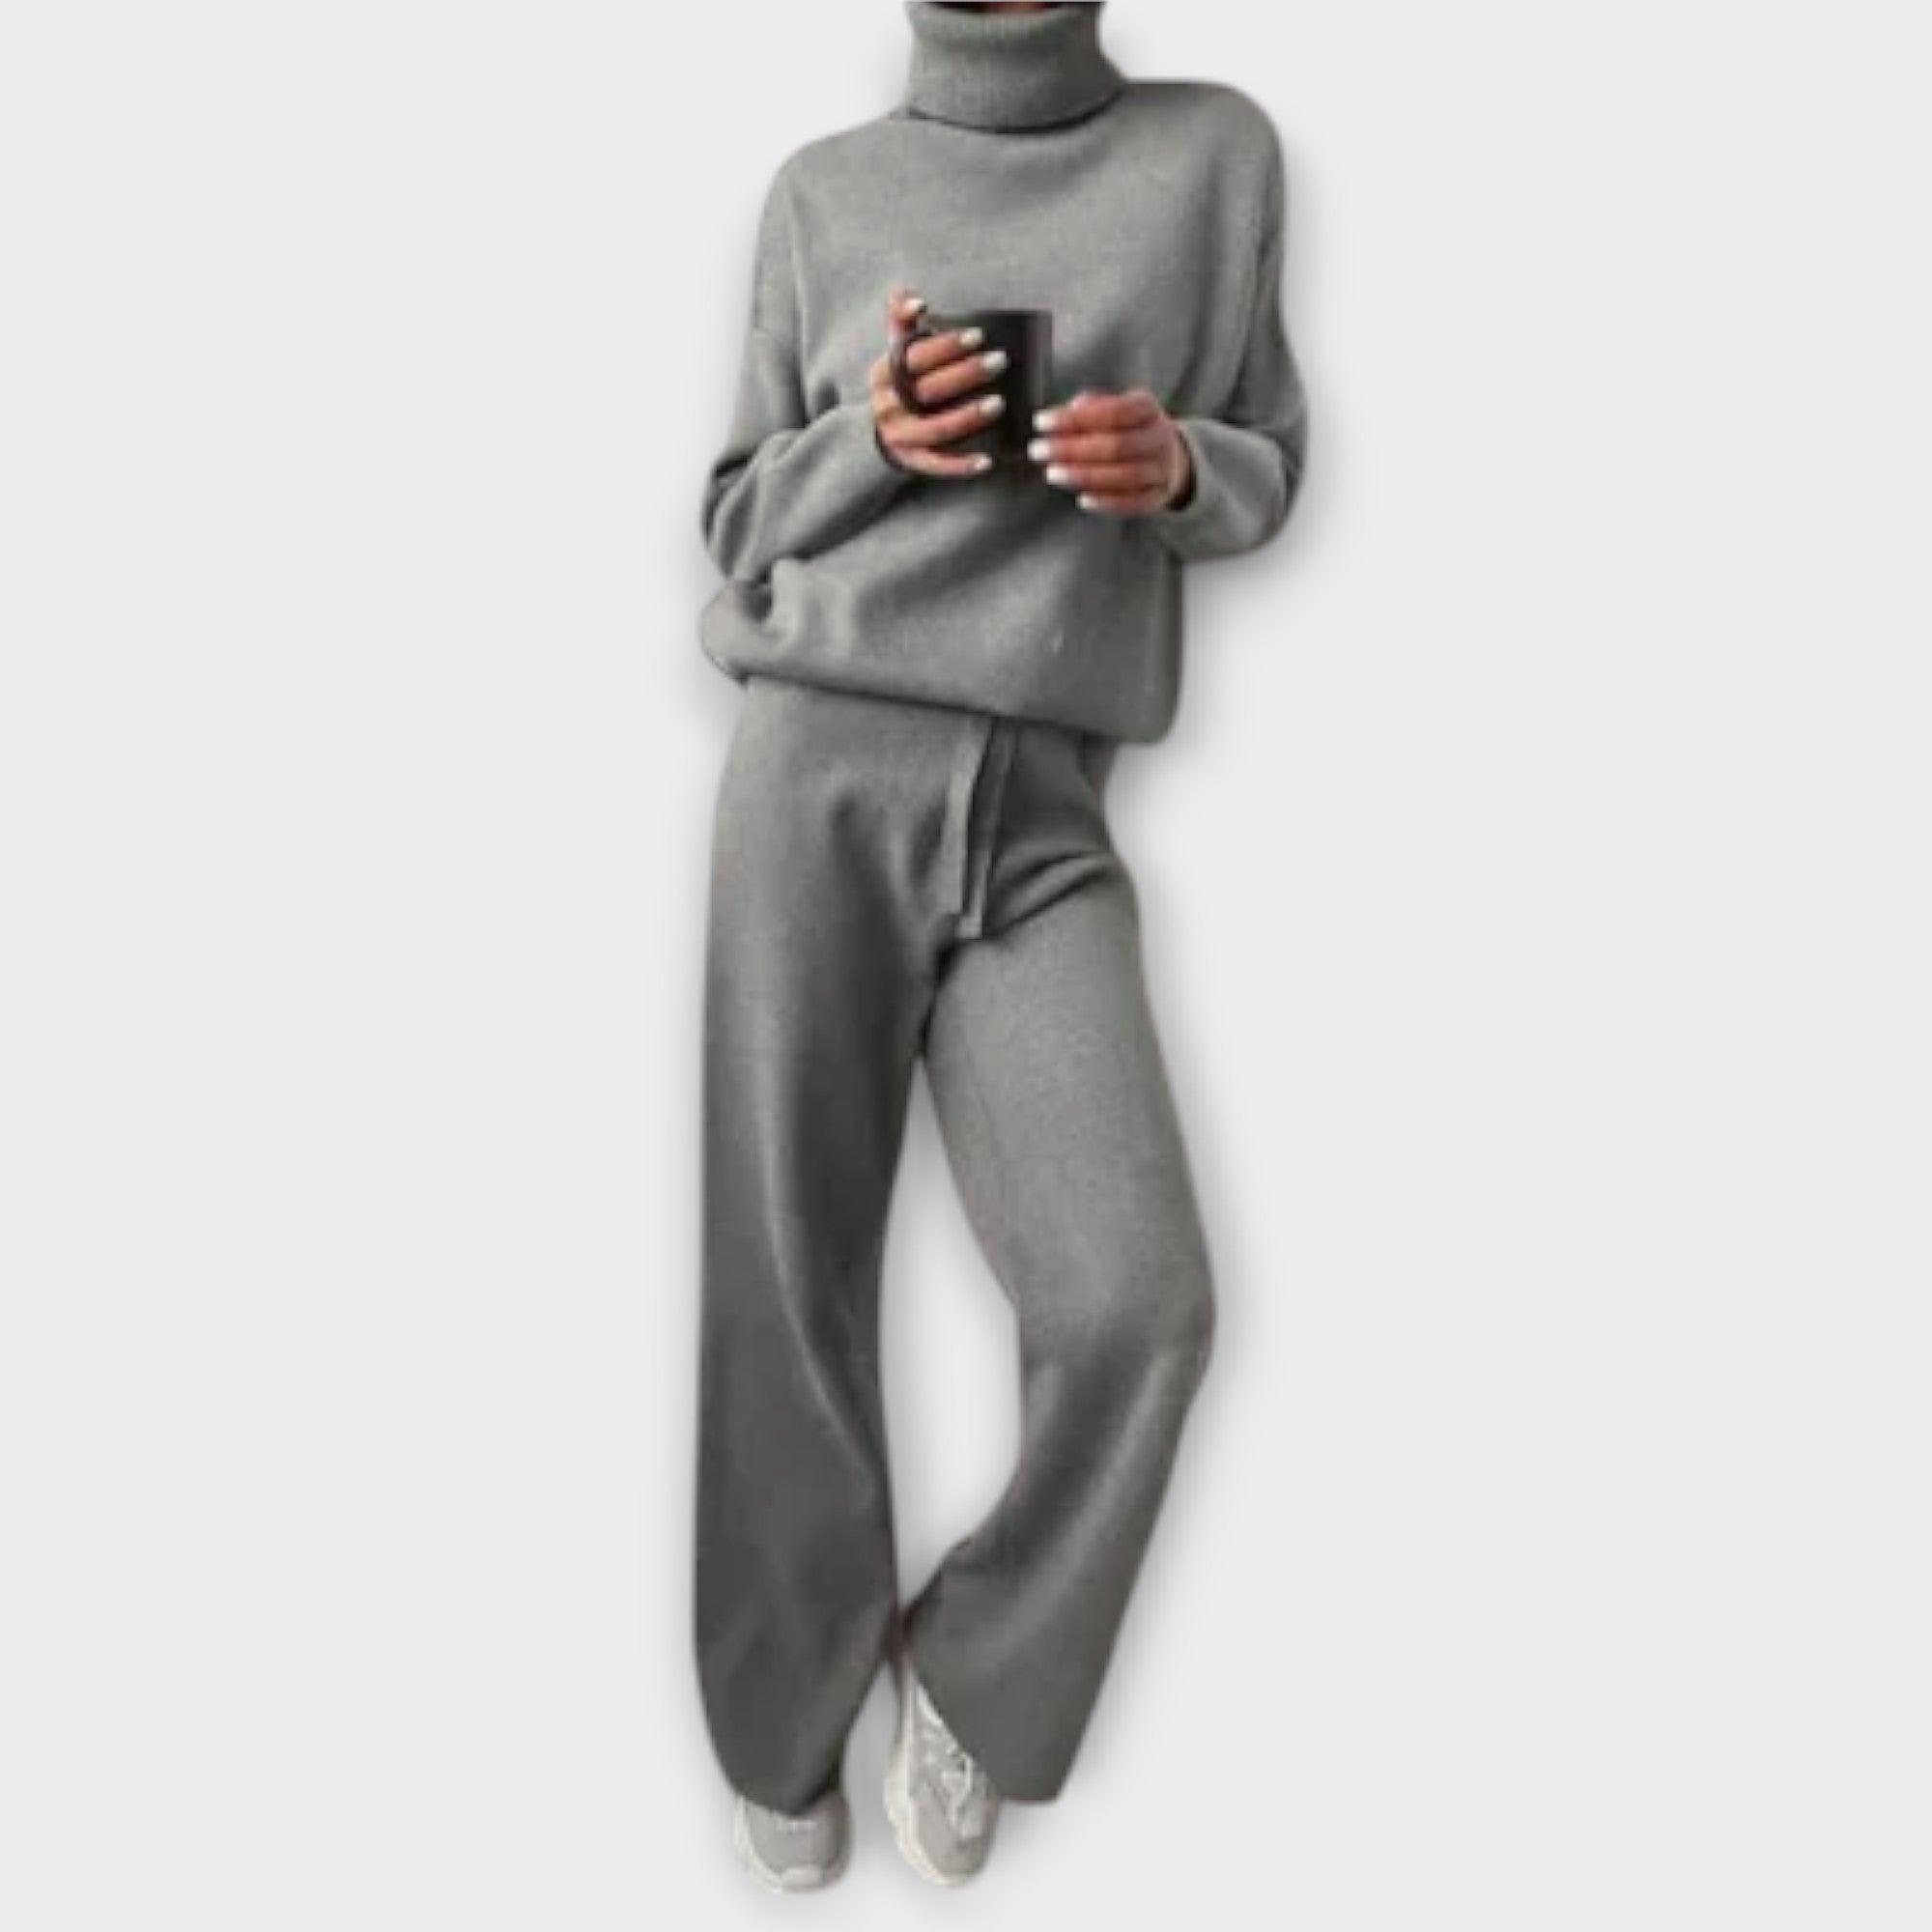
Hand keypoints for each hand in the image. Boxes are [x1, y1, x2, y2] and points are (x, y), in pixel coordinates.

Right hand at [871, 288, 1009, 478]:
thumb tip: (917, 302)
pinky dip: (962, 466)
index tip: (978, 335)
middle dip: (966, 374)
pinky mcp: (912, 461)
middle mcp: (887, 406)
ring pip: (934, 430)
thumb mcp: (896, 348)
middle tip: (1000, 361)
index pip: (914, 357)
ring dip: (967, 417)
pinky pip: (938, 465)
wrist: (882, 427)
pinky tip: (989, 461)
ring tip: (1000, 404)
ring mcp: (899, 436)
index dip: (946, 346)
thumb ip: (901, 319)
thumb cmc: (901, 380)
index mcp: (884, 373)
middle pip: (927, 391)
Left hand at [1026, 387, 1194, 514]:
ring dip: (1085, 476)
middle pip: (1117, 445)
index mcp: (1147, 408)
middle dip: (1073, 449)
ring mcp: (1162, 469)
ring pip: (1126, 476)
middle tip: (1038, 451)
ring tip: (1053, 473)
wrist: (1169, 457)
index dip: (1075, 419)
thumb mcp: (1112, 408)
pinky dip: (1108, 502)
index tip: (1041, 422)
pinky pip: (1135, 502)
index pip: (1113, 411)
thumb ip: (1087, 409)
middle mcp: (1160, 437)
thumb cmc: (1127, 429)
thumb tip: (1062, 415)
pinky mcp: (1158, 496)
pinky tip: (1082, 499)